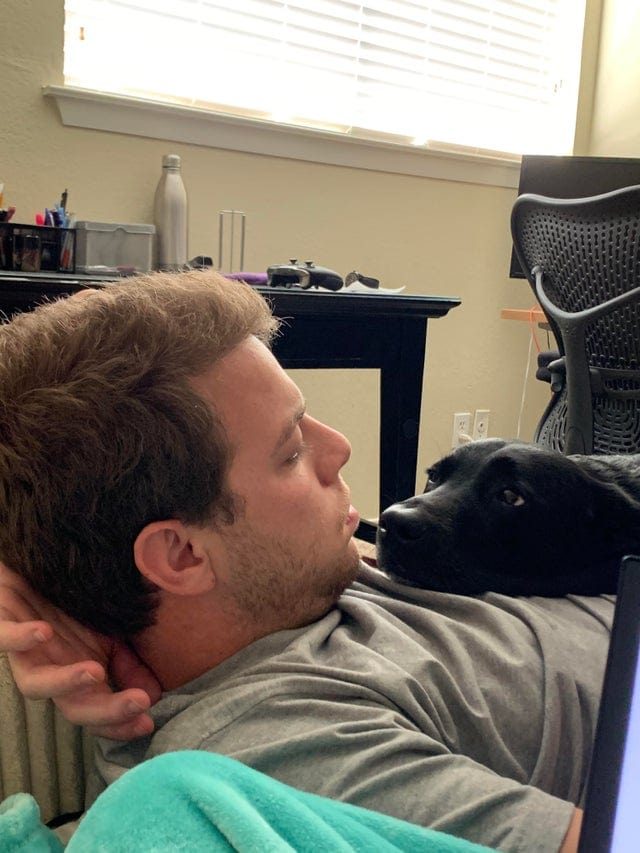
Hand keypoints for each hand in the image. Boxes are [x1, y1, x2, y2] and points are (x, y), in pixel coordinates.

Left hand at [0, 563, 161, 738]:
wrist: (34, 567)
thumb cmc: (72, 605)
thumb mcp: (109, 634)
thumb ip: (128, 663)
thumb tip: (154, 693)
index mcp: (77, 677)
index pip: (98, 711)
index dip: (120, 724)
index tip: (148, 722)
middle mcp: (51, 670)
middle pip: (73, 707)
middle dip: (105, 711)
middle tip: (138, 702)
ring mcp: (25, 651)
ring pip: (34, 684)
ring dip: (64, 683)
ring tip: (95, 673)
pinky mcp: (2, 623)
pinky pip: (4, 639)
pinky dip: (21, 639)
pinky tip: (43, 632)